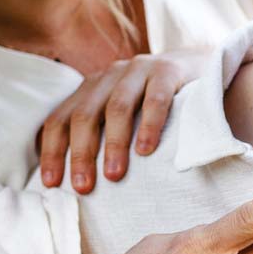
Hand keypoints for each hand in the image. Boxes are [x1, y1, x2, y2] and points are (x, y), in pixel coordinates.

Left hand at [37, 48, 215, 192]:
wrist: (201, 67)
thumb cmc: (154, 104)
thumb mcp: (121, 115)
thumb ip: (100, 136)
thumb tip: (77, 185)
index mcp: (91, 89)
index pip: (60, 119)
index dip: (52, 151)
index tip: (52, 184)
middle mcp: (109, 76)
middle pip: (84, 115)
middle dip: (81, 153)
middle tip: (83, 187)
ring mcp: (138, 70)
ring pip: (117, 107)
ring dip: (113, 144)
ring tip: (114, 175)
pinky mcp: (168, 70)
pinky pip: (156, 99)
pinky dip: (149, 125)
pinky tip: (146, 150)